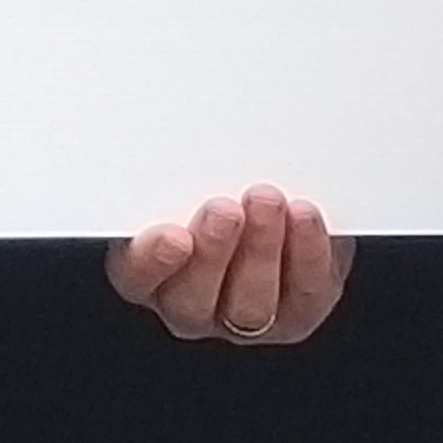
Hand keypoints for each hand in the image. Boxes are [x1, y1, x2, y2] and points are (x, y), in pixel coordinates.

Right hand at [104, 184, 343, 344]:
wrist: (280, 191)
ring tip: (268, 202)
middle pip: (191, 299)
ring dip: (260, 253)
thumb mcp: (192, 164)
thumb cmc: (220, 174)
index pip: (136, 274)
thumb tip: (180, 130)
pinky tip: (303, 216)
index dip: (151, 261)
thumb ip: (178, 161)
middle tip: (225, 210)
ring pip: (249, 305)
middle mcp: (190, 300)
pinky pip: (304, 293)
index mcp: (148, 264)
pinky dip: (307, 253)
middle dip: (212, 254)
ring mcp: (243, 311)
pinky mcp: (297, 310)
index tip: (172, 236)